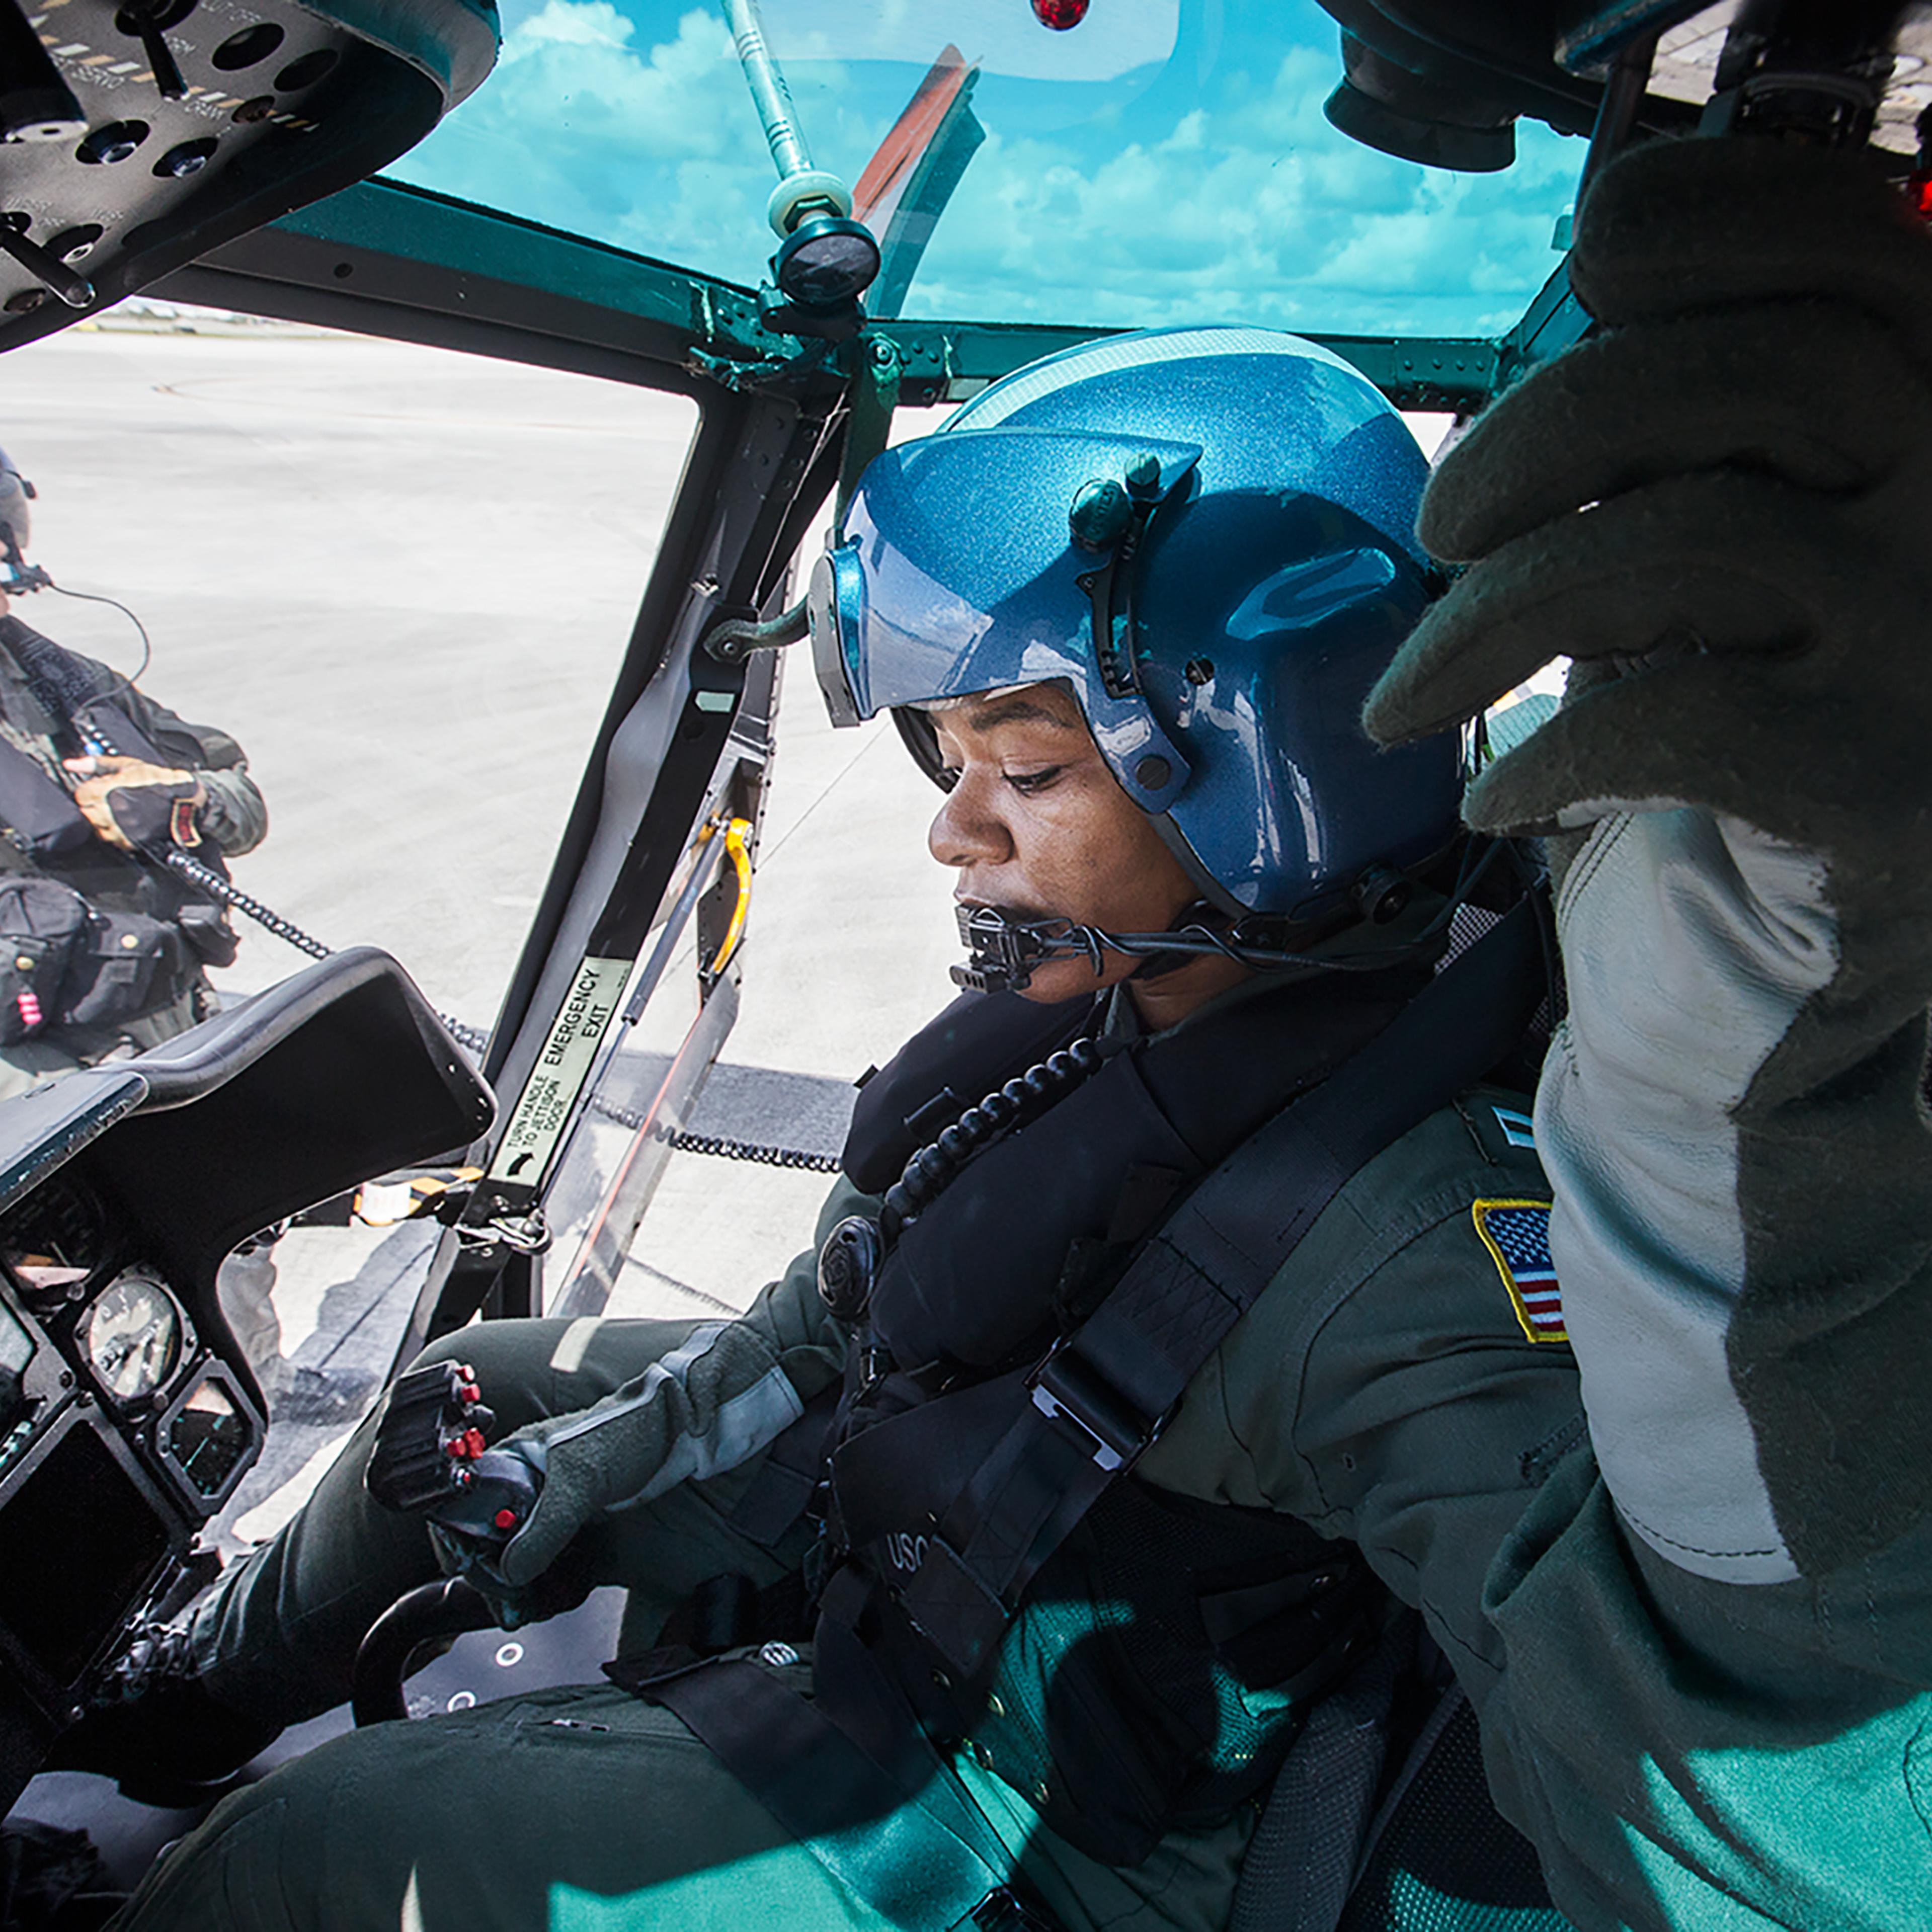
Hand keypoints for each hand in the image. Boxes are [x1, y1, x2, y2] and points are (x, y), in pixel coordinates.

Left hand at [65, 754, 204, 851]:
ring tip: (117, 811)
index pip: (80, 794)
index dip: (90, 789)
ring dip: (103, 820)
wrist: (184, 801)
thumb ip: (96, 764)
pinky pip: (112, 840)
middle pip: (85, 813)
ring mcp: (119, 828)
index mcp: (106, 790)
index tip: (100, 788)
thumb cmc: (159, 781)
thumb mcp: (128, 765)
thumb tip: (71, 764)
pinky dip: (116, 832)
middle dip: (94, 805)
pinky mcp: (129, 841)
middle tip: (109, 800)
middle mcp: (109, 811)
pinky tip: (125, 823)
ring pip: (96, 828)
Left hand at [1365, 137, 1931, 1580]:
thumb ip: (1703, 438)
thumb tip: (1590, 294)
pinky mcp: (1892, 789)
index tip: (1587, 259)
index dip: (1708, 213)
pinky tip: (1495, 808)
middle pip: (1743, 373)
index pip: (1848, 237)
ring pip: (1685, 542)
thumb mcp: (1745, 557)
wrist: (1843, 982)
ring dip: (1496, 613)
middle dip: (1545, 427)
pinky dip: (1555, 752)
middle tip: (1433, 528)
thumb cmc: (1762, 746)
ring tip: (1405, 701)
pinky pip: (1685, 718)